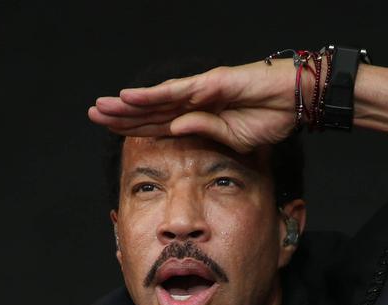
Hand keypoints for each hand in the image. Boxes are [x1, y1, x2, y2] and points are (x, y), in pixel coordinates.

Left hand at [87, 58, 299, 152]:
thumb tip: (175, 130)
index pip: (159, 124)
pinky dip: (153, 95)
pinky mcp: (212, 84)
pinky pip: (178, 92)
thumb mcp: (233, 139)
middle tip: (93, 114)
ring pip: (157, 99)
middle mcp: (195, 100)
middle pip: (151, 110)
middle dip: (122, 114)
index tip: (110, 130)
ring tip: (102, 107)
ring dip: (128, 104)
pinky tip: (130, 97)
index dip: (134, 127)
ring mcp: (201, 89)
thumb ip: (204, 133)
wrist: (295, 101)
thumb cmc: (270, 117)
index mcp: (199, 116)